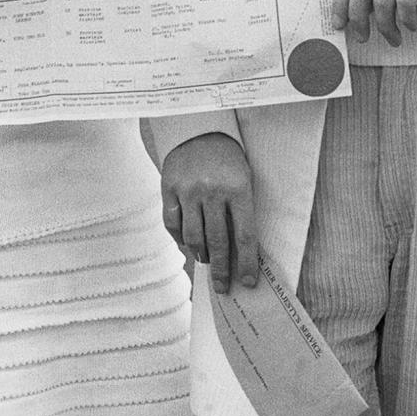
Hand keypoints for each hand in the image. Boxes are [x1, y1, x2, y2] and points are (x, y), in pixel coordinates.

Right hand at [161, 133, 258, 294]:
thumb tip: (239, 253)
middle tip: (222, 286)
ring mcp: (188, 190)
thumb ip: (241, 212)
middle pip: (217, 242)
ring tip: (206, 261)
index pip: (244, 236)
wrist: (200, 129)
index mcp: (238, 189)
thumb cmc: (228, 160)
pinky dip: (180, 238)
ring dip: (201, 254)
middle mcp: (212, 191)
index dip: (247, 263)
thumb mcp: (244, 180)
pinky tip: (187, 244)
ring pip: (192, 236)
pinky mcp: (169, 188)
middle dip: (221, 269)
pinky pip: (172, 223)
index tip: (248, 282)